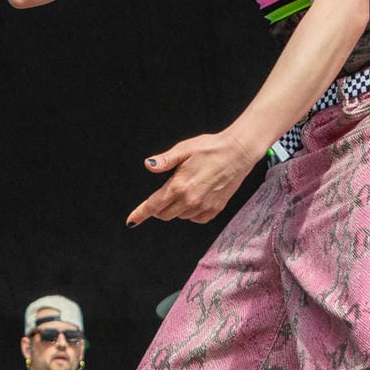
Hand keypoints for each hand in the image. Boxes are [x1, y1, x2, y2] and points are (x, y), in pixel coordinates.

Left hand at [128, 129, 261, 225]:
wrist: (238, 153)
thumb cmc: (210, 148)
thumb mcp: (184, 149)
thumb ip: (165, 160)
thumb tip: (148, 165)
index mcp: (179, 186)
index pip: (153, 206)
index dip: (140, 214)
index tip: (130, 221)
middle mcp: (190, 200)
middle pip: (165, 214)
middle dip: (159, 208)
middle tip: (164, 193)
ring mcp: (204, 206)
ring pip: (181, 216)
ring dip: (176, 208)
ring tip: (185, 189)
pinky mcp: (216, 209)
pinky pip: (196, 218)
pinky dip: (191, 212)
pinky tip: (195, 198)